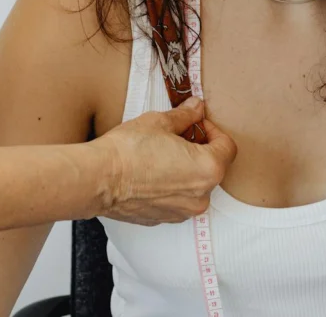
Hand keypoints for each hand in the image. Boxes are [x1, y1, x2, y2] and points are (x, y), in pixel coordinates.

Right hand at [92, 98, 236, 225]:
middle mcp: (201, 196)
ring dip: (185, 169)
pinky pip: (177, 199)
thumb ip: (186, 116)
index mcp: (208, 169)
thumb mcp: (160, 122)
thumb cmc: (128, 150)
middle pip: (212, 167)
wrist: (98, 179)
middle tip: (177, 135)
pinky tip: (151, 172)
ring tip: (161, 154)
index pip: (227, 147)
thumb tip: (197, 108)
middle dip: (199, 149)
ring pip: (195, 185)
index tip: (196, 123)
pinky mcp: (163, 219)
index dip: (213, 130)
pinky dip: (170, 186)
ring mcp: (182, 211)